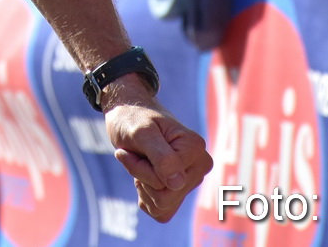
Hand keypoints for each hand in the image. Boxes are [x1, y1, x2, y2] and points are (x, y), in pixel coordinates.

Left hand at [101, 80, 213, 223]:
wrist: (128, 115)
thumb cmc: (132, 119)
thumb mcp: (141, 133)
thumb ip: (161, 157)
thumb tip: (178, 183)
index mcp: (196, 149)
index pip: (168, 183)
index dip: (142, 169)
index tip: (138, 147)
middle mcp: (199, 166)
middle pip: (165, 198)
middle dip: (142, 177)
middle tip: (136, 154)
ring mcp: (191, 179)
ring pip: (162, 206)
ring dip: (142, 185)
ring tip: (141, 160)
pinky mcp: (179, 190)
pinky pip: (161, 212)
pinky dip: (146, 196)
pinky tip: (143, 175)